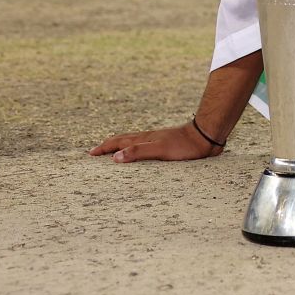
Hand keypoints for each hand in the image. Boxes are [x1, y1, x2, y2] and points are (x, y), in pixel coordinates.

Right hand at [90, 121, 220, 162]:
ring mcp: (156, 140)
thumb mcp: (159, 150)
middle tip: (96, 152)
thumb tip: (115, 158)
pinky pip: (144, 147)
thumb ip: (138, 152)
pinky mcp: (165, 145)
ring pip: (133, 142)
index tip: (90, 154)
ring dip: (120, 147)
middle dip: (108, 146)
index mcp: (143, 139)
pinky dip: (135, 150)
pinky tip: (140, 155)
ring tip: (114, 153)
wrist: (205, 137)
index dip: (104, 148)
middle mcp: (147, 138)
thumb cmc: (184, 145)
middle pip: (123, 140)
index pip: (118, 142)